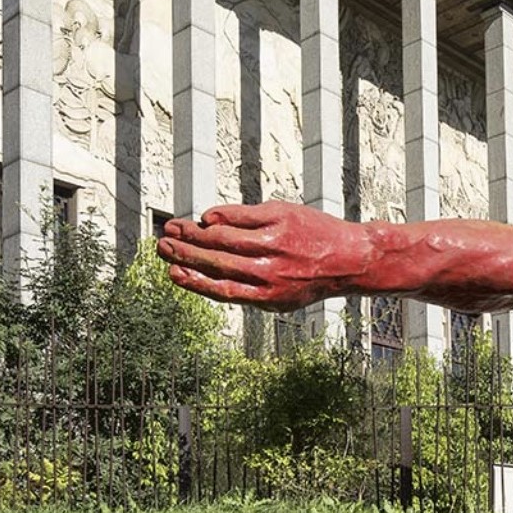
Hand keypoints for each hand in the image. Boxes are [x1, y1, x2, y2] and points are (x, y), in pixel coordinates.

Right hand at [156, 201, 372, 310]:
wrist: (350, 258)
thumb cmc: (308, 277)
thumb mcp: (281, 295)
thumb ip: (246, 286)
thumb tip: (204, 271)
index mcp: (266, 297)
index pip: (220, 289)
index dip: (192, 281)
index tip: (170, 272)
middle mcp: (268, 271)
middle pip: (216, 261)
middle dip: (184, 252)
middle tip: (162, 244)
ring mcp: (274, 243)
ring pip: (223, 237)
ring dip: (195, 232)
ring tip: (175, 228)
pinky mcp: (281, 218)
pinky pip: (242, 216)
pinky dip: (221, 216)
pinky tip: (207, 217)